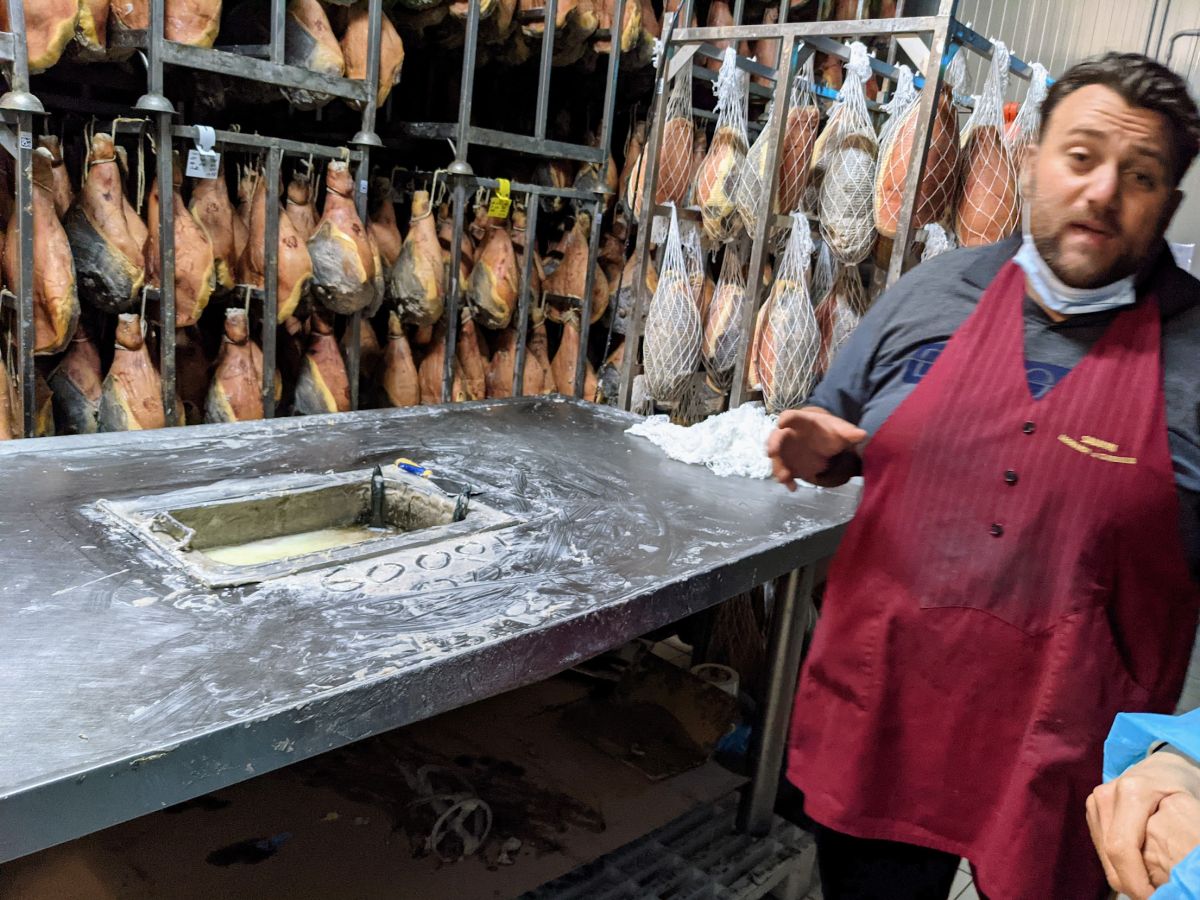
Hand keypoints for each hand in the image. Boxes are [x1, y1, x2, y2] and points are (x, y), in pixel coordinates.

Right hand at [766, 407, 866, 489]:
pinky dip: (786, 480)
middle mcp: (789, 435)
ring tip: (785, 478)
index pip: (791, 417)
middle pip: (775, 437)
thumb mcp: (840, 430)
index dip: (786, 420)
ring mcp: (785, 450)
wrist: (822, 440)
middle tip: (772, 453)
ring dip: (778, 467)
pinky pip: (783, 471)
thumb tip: (863, 434)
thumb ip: (849, 433)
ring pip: (777, 457)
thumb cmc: (829, 431)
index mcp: (801, 422)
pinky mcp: (787, 463)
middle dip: (772, 445)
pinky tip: (793, 487)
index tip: (782, 424)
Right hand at [1087, 751, 1199, 899]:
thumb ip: (1180, 838)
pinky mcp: (1091, 808)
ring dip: (1124, 876)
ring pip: (1103, 855)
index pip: (1121, 848)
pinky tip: (1139, 866)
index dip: (1135, 882)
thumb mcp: (1190, 811)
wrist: (1164, 765)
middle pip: (1110, 855)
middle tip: (1154, 896)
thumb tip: (1180, 875)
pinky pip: (1102, 848)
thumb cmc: (1183, 790)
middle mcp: (1106, 794)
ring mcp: (1095, 800)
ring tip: (1150, 883)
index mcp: (1132, 792)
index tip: (1155, 898)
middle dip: (1130, 884)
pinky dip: (1119, 864)